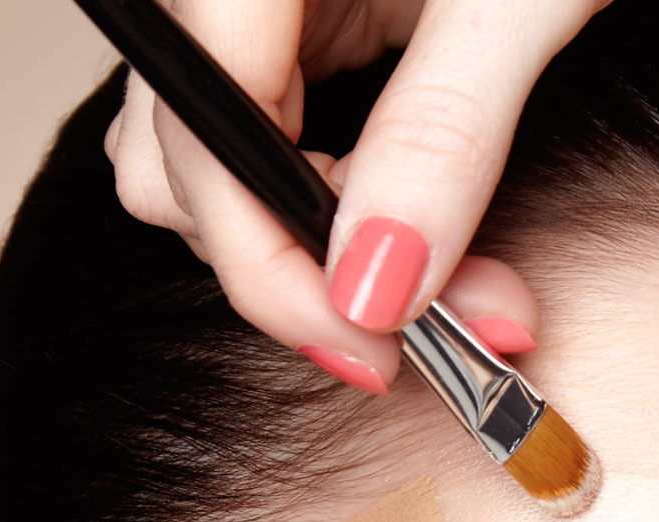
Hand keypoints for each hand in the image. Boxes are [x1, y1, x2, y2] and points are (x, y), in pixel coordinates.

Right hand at [103, 0, 604, 386]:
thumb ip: (442, 137)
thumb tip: (377, 290)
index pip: (208, 138)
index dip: (279, 269)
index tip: (375, 349)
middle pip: (190, 168)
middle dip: (318, 271)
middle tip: (467, 327)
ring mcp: (248, 0)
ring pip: (207, 164)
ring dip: (318, 250)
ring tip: (458, 285)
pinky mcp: (290, 18)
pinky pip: (261, 135)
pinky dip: (332, 203)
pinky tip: (421, 231)